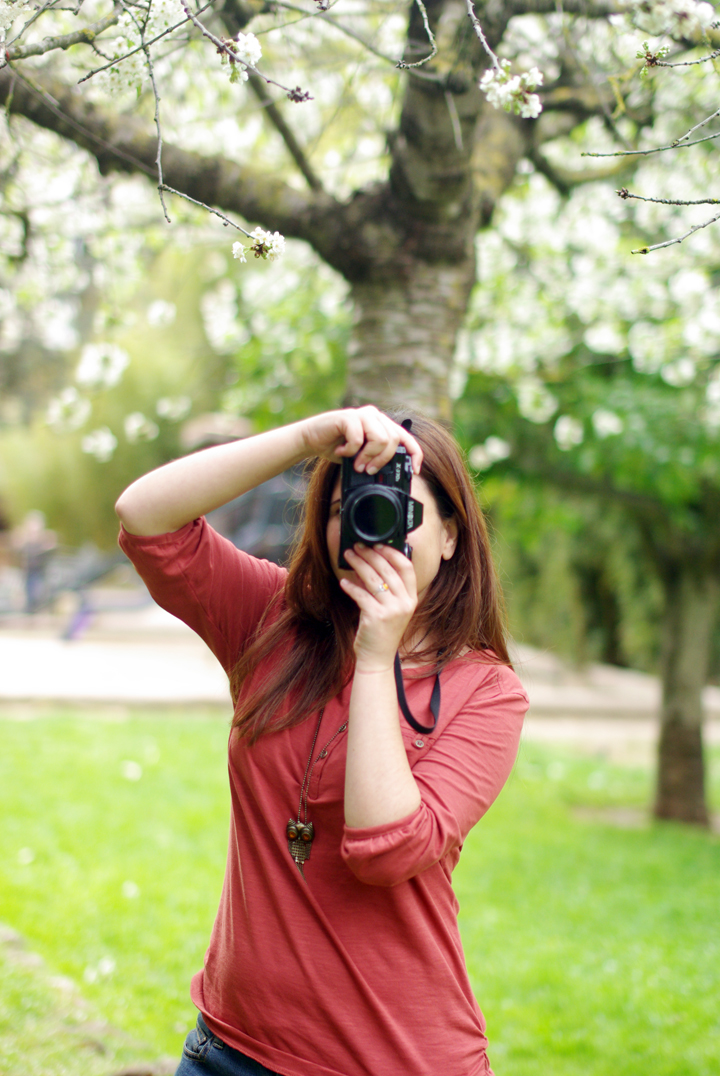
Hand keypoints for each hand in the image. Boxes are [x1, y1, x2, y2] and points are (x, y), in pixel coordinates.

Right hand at [299, 406, 422, 475]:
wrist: (310, 439)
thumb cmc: (337, 447)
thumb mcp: (361, 456)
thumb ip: (376, 458)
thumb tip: (391, 475)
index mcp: (382, 424)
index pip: (406, 437)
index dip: (414, 454)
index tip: (414, 471)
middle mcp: (375, 416)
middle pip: (393, 441)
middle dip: (382, 461)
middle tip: (367, 470)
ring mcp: (362, 414)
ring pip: (380, 439)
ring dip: (367, 457)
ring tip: (355, 463)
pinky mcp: (348, 416)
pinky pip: (358, 439)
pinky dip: (350, 451)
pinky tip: (341, 451)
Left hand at [339, 544, 416, 671]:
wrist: (377, 658)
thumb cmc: (382, 632)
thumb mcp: (389, 608)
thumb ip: (383, 588)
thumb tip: (369, 563)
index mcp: (411, 598)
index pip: (406, 568)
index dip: (392, 553)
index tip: (378, 544)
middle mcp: (404, 603)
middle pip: (387, 569)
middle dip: (370, 554)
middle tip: (357, 547)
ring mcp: (391, 610)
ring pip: (373, 579)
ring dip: (359, 564)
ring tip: (349, 556)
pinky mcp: (376, 616)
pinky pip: (361, 595)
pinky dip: (351, 586)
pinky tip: (343, 581)